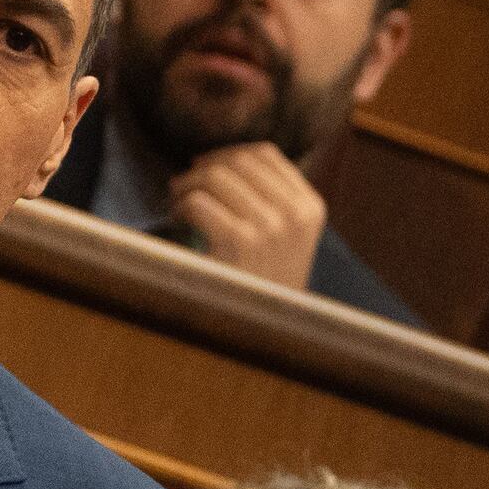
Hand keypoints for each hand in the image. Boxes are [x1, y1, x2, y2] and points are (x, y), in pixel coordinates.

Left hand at [166, 139, 331, 290]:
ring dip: (187, 184)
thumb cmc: (265, 286)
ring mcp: (268, 228)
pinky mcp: (238, 243)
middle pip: (238, 160)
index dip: (228, 153)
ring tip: (178, 201)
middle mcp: (294, 215)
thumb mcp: (287, 239)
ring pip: (215, 176)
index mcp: (310, 208)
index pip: (265, 153)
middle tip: (184, 185)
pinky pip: (198, 202)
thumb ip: (272, 200)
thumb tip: (225, 159)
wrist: (264, 335)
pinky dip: (181, 206)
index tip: (207, 167)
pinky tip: (178, 220)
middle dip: (204, 167)